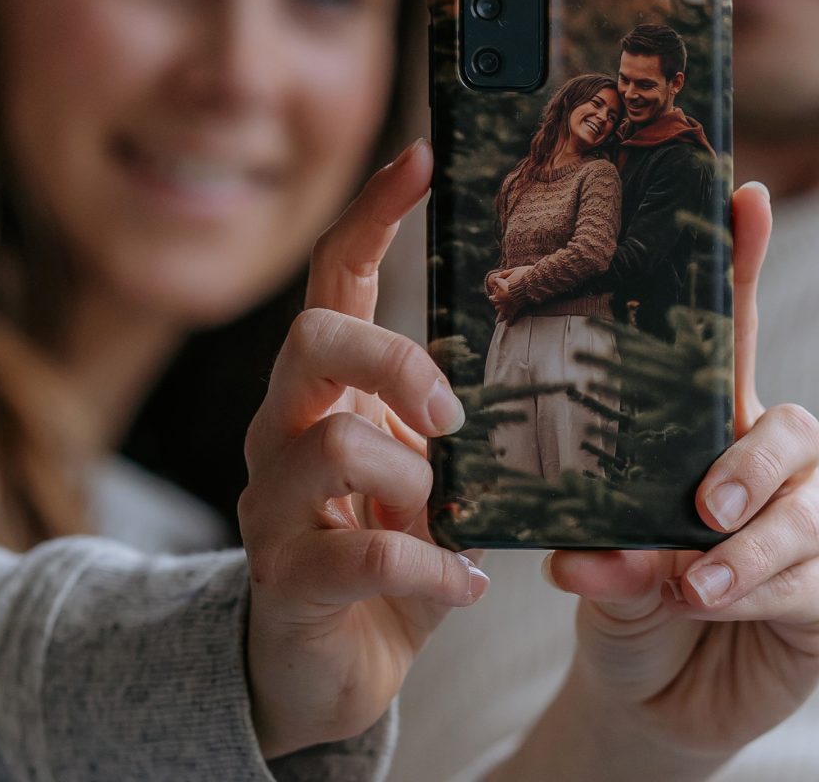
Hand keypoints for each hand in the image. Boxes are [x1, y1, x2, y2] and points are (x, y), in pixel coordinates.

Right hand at [238, 139, 488, 759]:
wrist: (329, 662)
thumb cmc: (392, 547)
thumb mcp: (431, 469)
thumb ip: (459, 424)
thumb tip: (545, 376)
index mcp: (326, 388)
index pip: (332, 278)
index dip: (372, 212)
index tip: (423, 156)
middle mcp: (284, 427)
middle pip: (312, 338)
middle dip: (392, 358)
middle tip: (452, 412)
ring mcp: (273, 502)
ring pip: (335, 446)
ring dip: (418, 481)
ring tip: (456, 518)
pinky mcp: (284, 579)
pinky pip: (360, 555)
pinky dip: (432, 567)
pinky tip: (468, 581)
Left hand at [493, 183, 818, 780]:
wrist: (644, 692)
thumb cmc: (618, 599)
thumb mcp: (598, 565)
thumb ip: (603, 551)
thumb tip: (588, 553)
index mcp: (703, 432)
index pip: (728, 341)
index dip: (743, 268)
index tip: (746, 196)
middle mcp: (765, 465)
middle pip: (788, 422)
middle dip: (749, 456)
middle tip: (702, 501)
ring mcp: (806, 522)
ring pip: (803, 505)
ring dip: (743, 545)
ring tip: (687, 581)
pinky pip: (810, 576)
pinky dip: (754, 590)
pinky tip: (708, 605)